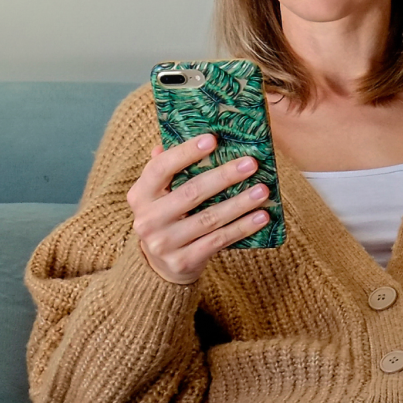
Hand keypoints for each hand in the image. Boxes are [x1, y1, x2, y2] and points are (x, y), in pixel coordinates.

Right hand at [126, 134, 270, 284]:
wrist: (160, 266)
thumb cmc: (166, 217)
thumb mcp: (157, 194)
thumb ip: (164, 168)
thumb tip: (174, 136)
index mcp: (140, 195)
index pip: (160, 168)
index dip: (186, 152)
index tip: (213, 139)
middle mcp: (148, 220)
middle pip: (191, 193)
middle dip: (224, 176)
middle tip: (250, 163)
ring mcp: (164, 243)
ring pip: (209, 218)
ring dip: (239, 203)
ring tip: (263, 190)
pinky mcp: (183, 261)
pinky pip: (218, 241)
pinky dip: (242, 228)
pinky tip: (261, 217)